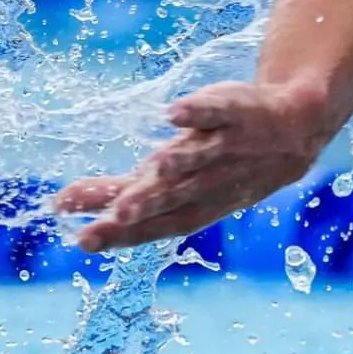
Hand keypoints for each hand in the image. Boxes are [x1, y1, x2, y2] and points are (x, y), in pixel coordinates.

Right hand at [55, 80, 334, 251]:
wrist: (291, 134)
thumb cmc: (215, 163)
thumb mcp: (164, 181)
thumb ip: (117, 191)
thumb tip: (61, 203)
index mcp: (183, 197)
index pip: (150, 221)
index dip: (121, 234)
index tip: (81, 241)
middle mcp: (204, 178)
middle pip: (175, 195)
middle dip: (148, 206)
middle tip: (116, 217)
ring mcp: (223, 147)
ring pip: (199, 157)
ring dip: (177, 162)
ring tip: (151, 168)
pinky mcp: (238, 113)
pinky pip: (219, 112)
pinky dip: (198, 112)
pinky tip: (174, 113)